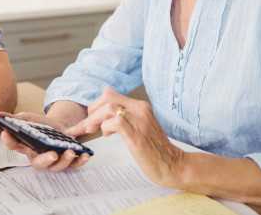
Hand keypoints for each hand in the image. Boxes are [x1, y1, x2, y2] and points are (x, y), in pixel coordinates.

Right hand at [0, 111, 90, 171]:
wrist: (60, 127)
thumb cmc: (41, 126)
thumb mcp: (27, 118)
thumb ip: (13, 118)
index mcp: (26, 146)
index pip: (14, 145)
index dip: (8, 140)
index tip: (5, 132)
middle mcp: (38, 156)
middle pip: (38, 163)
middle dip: (45, 161)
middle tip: (51, 155)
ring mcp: (53, 161)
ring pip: (57, 167)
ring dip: (64, 161)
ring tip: (69, 151)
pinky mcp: (68, 161)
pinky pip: (74, 165)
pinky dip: (79, 161)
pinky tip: (84, 156)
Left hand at [66, 87, 184, 187]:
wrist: (173, 165)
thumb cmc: (153, 150)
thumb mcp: (138, 128)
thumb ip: (124, 120)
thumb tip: (102, 120)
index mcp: (140, 106)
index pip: (111, 95)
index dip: (96, 105)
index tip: (89, 119)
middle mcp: (140, 109)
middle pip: (107, 97)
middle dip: (92, 111)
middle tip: (87, 126)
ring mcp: (139, 120)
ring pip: (109, 107)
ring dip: (94, 119)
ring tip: (90, 130)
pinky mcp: (137, 135)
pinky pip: (116, 123)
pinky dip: (105, 128)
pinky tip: (107, 135)